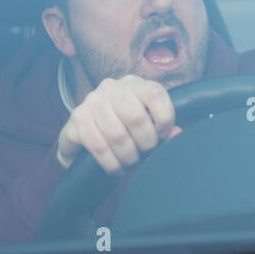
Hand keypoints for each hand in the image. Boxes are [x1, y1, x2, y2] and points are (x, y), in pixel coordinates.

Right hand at [56, 74, 180, 173]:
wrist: (84, 134)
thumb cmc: (124, 127)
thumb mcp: (147, 122)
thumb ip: (164, 127)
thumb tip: (178, 135)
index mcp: (134, 84)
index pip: (155, 94)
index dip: (164, 120)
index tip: (163, 136)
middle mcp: (112, 88)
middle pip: (136, 117)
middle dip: (145, 143)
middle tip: (145, 154)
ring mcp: (92, 102)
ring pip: (117, 135)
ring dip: (128, 156)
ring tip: (132, 163)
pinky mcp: (77, 119)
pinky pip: (98, 146)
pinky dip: (111, 163)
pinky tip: (117, 169)